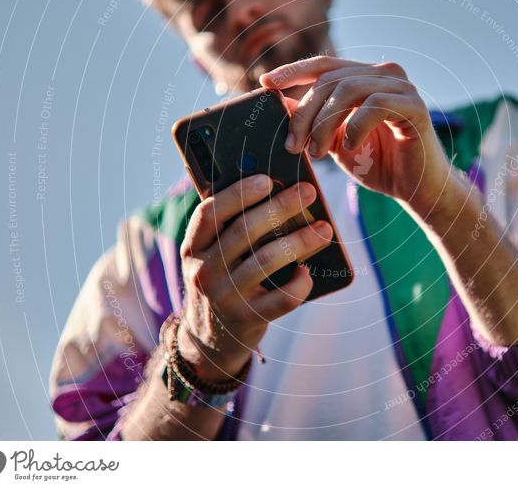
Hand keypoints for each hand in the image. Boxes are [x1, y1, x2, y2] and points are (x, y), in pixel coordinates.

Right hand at [177, 174, 332, 380]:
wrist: (210, 338)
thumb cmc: (222, 280)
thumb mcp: (212, 255)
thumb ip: (231, 227)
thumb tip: (278, 191)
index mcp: (193, 247)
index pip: (210, 213)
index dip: (238, 193)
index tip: (268, 179)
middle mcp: (205, 270)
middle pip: (244, 231)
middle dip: (281, 207)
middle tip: (308, 192)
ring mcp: (226, 296)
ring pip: (267, 260)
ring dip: (300, 240)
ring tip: (323, 229)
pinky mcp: (248, 319)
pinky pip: (282, 297)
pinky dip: (300, 282)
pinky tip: (308, 271)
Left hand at [259, 56, 451, 208]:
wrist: (418, 191)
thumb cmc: (379, 165)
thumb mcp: (335, 141)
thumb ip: (313, 120)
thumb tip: (279, 102)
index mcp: (366, 77)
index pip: (324, 65)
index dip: (293, 71)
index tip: (265, 83)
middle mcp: (385, 74)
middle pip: (330, 80)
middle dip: (305, 114)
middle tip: (293, 145)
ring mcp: (402, 86)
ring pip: (348, 89)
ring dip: (325, 123)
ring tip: (318, 152)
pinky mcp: (415, 105)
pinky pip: (374, 105)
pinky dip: (354, 127)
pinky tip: (349, 148)